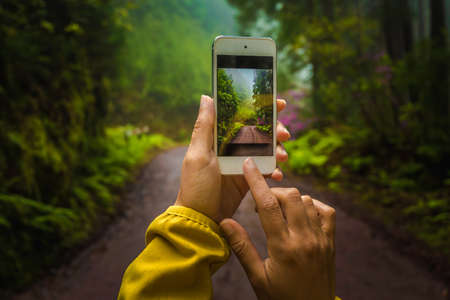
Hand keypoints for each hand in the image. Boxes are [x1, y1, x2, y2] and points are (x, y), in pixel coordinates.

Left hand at [175, 95, 289, 222]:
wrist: (201, 219)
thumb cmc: (195, 186)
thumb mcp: (198, 155)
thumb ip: (204, 127)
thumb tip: (207, 97)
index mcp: (218, 137)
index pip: (241, 115)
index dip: (261, 107)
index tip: (279, 103)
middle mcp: (230, 147)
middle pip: (258, 131)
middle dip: (275, 130)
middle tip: (285, 135)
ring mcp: (241, 163)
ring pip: (266, 149)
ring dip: (278, 150)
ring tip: (282, 158)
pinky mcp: (248, 179)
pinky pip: (266, 170)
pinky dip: (273, 170)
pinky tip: (277, 175)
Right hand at [220, 158, 335, 299]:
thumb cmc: (281, 299)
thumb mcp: (257, 277)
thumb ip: (242, 247)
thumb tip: (225, 221)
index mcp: (283, 247)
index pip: (268, 205)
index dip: (256, 181)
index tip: (249, 164)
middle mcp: (305, 239)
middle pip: (290, 196)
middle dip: (273, 192)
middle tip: (261, 205)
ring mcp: (321, 239)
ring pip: (307, 201)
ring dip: (290, 199)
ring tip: (278, 213)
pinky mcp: (331, 242)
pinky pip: (326, 212)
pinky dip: (312, 205)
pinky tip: (300, 214)